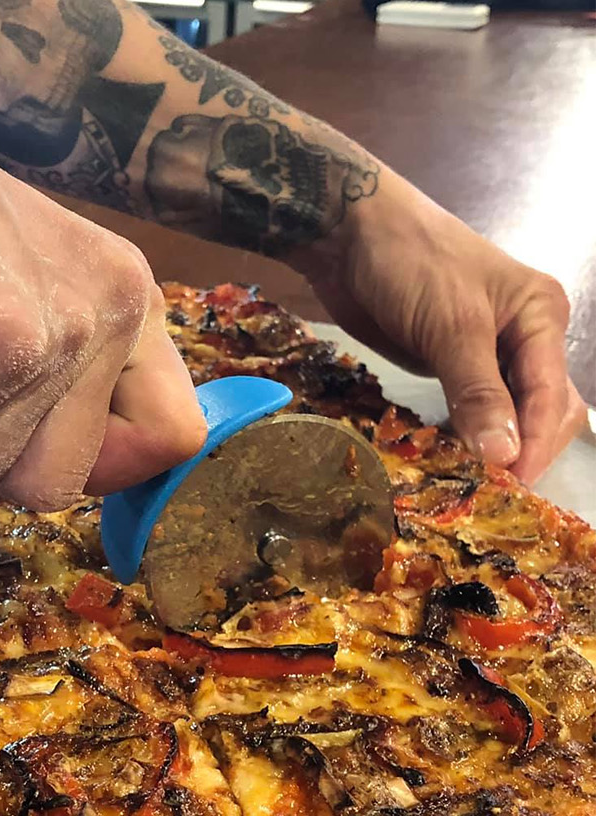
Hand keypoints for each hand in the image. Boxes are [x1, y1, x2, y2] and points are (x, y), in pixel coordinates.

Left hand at [297, 171, 585, 482]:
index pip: (553, 398)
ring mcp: (486, 352)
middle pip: (542, 412)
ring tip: (469, 488)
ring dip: (492, 450)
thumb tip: (506, 456)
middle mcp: (524, 336)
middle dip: (521, 452)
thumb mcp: (450, 326)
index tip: (511, 489)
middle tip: (488, 495)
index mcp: (540, 317)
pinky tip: (448, 461)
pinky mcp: (450, 364)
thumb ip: (478, 392)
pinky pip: (470, 411)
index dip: (535, 447)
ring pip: (506, 415)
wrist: (350, 232)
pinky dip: (464, 437)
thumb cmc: (410, 261)